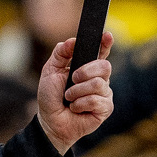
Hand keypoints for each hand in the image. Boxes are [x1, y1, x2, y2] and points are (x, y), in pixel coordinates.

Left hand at [36, 33, 114, 154]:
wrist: (50, 120)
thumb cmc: (51, 96)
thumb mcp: (50, 71)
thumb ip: (60, 53)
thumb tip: (72, 41)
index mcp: (87, 67)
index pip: (101, 52)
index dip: (106, 43)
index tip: (106, 35)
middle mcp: (99, 79)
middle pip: (104, 66)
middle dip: (86, 71)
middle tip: (73, 79)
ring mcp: (104, 93)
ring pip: (99, 84)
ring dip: (77, 91)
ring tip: (69, 98)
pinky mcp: (105, 108)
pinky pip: (96, 100)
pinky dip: (80, 104)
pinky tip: (75, 108)